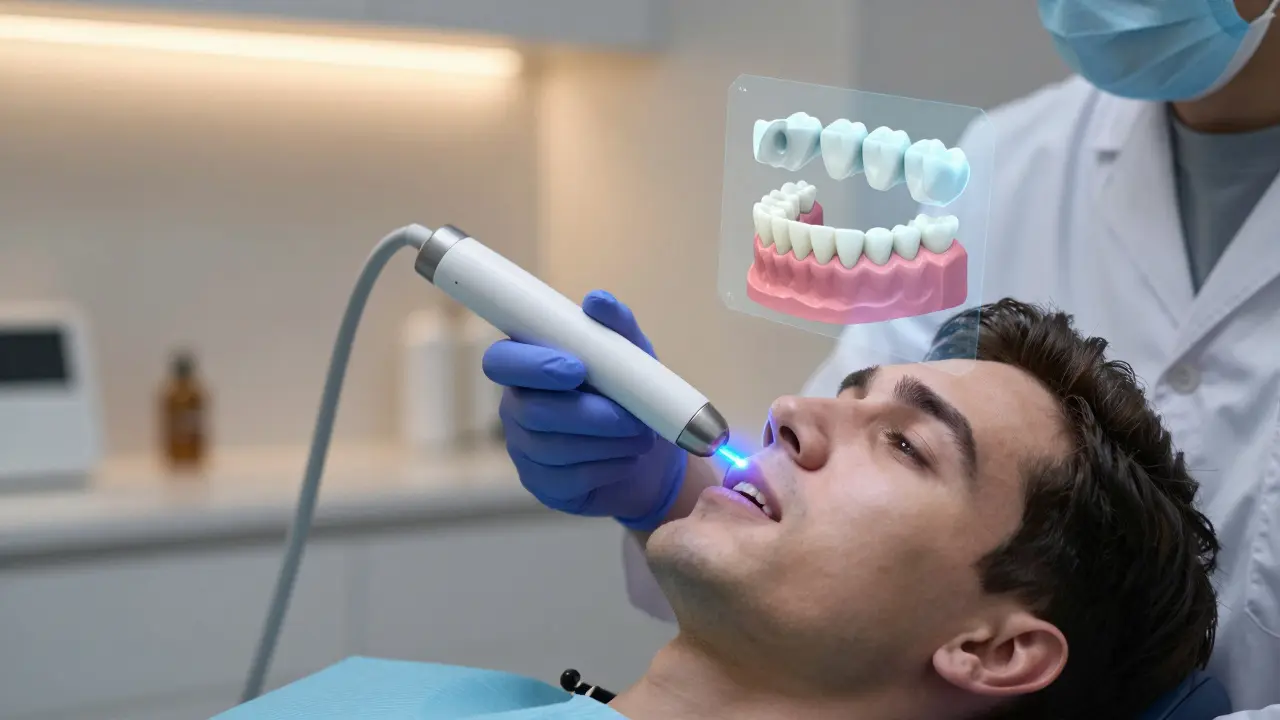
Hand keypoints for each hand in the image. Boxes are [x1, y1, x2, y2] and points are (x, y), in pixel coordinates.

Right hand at [482, 290, 687, 530]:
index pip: (500, 361)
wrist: (656, 458)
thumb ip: (617, 327)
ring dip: (605, 442)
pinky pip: (568, 479)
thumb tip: (597, 301)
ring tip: (640, 436)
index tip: (576, 369)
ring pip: (551, 448)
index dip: (531, 366)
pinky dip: (607, 468)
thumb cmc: (633, 397)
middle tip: (630, 417)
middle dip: (586, 414)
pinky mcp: (544, 485)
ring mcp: (526, 450)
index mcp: (530, 367)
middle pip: (529, 411)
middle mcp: (518, 408)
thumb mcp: (635, 358)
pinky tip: (627, 459)